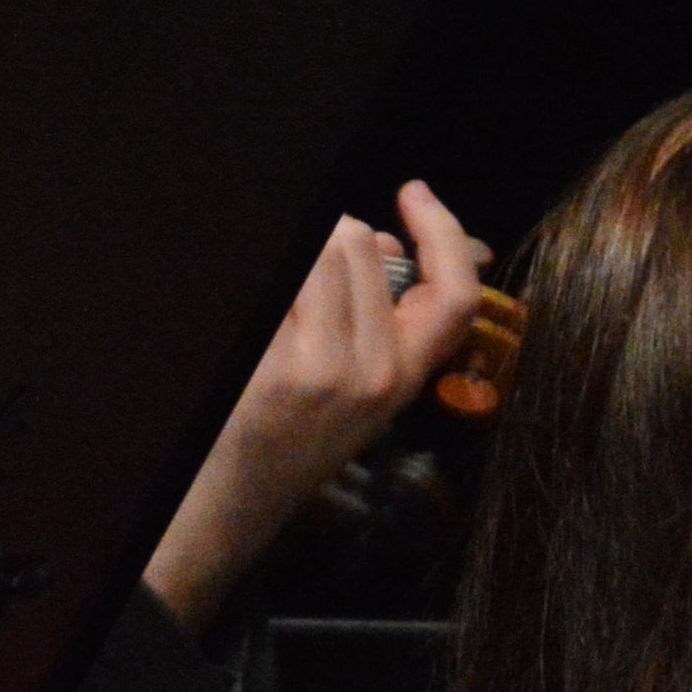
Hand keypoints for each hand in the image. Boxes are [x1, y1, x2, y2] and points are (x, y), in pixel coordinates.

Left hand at [140, 178, 490, 631]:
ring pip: (318, 246)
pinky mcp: (274, 363)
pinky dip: (266, 280)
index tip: (415, 195)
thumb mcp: (362, 387)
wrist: (236, 496)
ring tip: (281, 305)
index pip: (455, 294)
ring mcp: (323, 367)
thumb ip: (383, 317)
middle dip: (332, 239)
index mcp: (406, 378)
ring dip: (296, 253)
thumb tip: (382, 239)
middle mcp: (374, 373)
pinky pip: (280, 276)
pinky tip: (259, 326)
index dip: (444, 233)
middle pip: (361, 243)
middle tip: (304, 281)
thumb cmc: (296, 431)